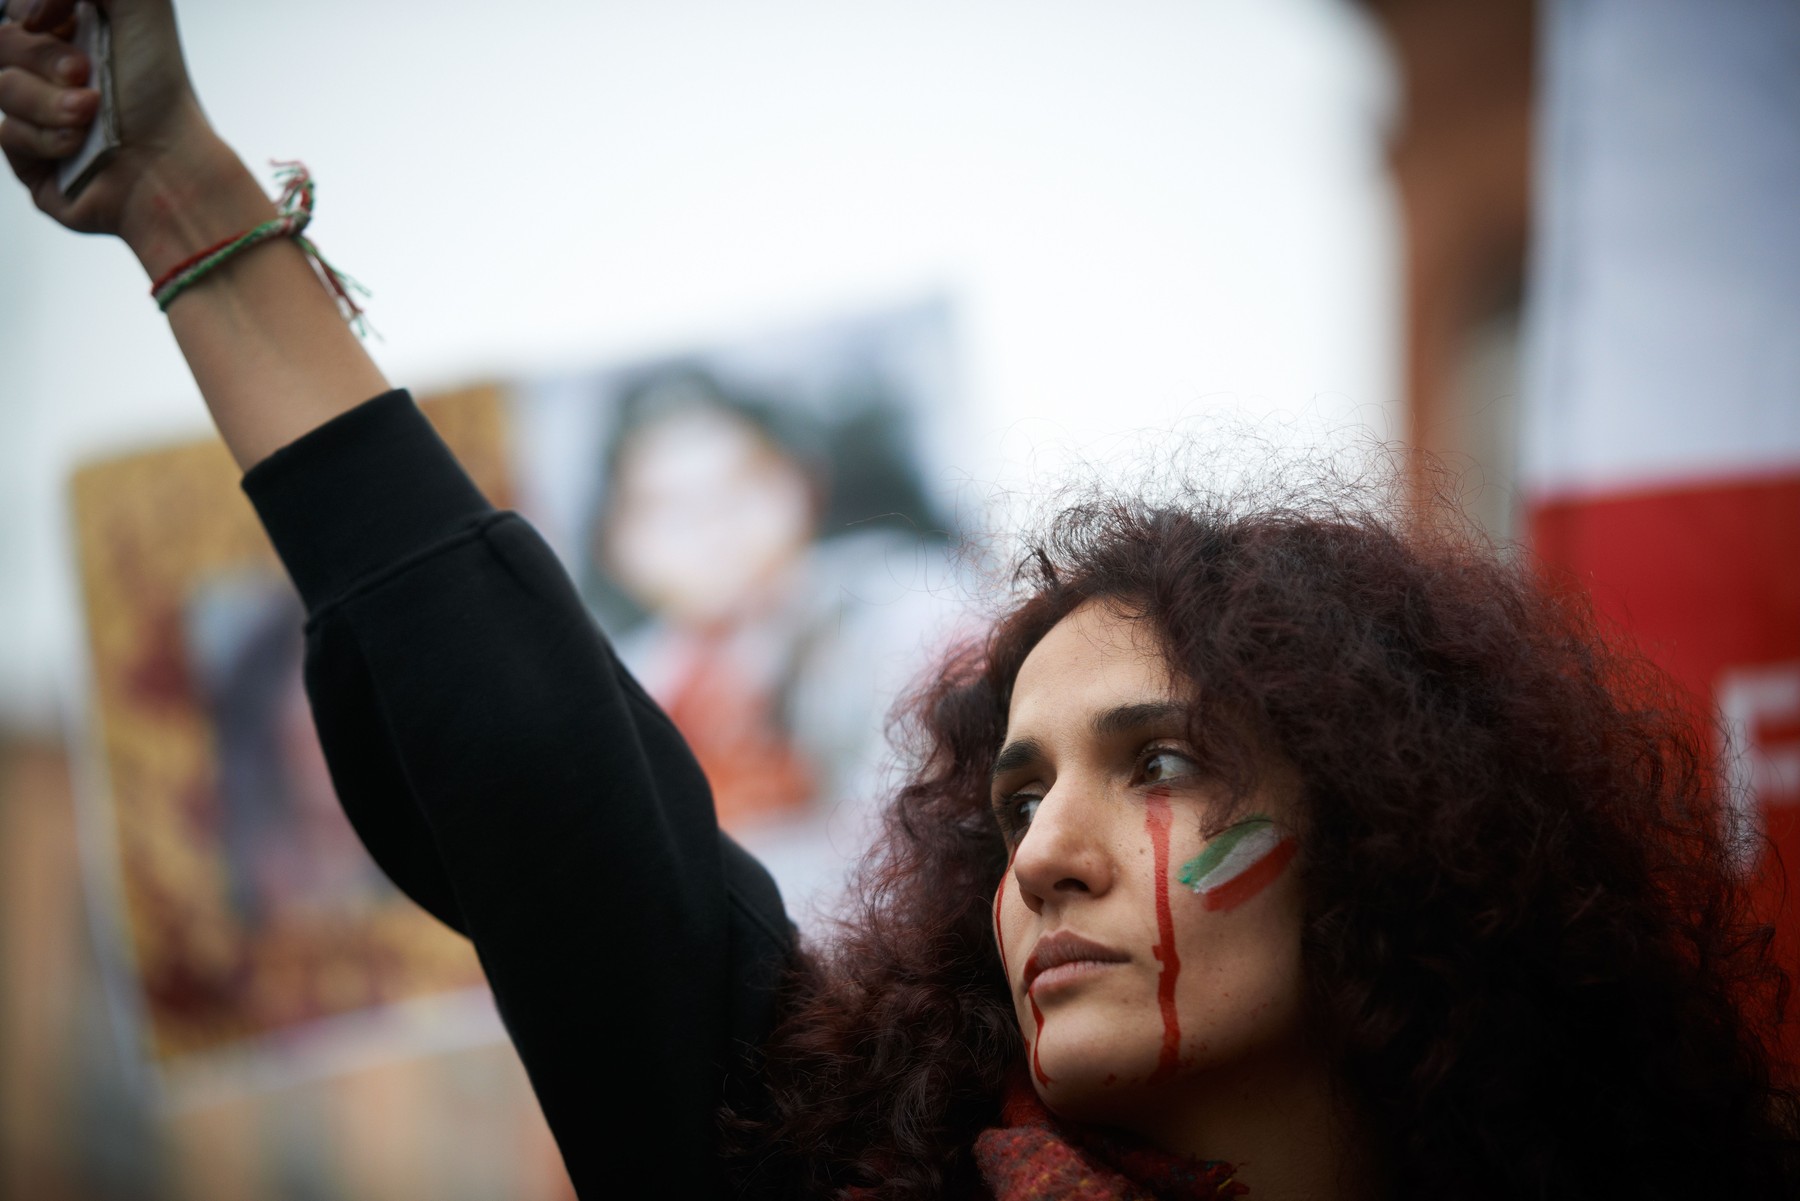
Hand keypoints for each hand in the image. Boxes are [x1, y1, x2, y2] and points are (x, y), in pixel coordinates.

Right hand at [1, 0, 223, 239]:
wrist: (167, 168)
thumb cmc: (160, 92)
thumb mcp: (142, 5)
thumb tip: (33, 12)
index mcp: (77, 34)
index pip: (20, 10)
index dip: (31, 13)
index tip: (63, 25)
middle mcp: (56, 74)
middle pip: (3, 43)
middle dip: (44, 59)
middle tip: (86, 75)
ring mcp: (40, 116)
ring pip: (2, 88)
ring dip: (50, 102)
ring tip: (90, 115)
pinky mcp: (32, 160)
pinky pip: (6, 135)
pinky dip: (45, 139)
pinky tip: (78, 149)